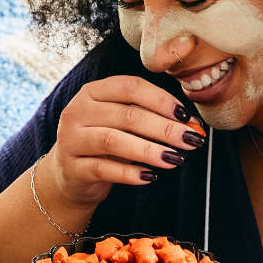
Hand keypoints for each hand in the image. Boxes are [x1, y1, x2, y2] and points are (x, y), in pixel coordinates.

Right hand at [43, 75, 205, 210]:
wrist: (71, 176)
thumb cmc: (104, 145)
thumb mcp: (122, 125)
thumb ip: (150, 119)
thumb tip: (192, 125)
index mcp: (92, 92)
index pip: (130, 87)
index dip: (161, 99)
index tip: (186, 116)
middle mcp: (77, 111)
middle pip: (126, 115)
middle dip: (164, 128)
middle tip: (191, 140)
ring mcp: (70, 140)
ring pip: (113, 141)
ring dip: (149, 150)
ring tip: (175, 159)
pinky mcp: (72, 168)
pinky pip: (103, 169)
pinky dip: (130, 173)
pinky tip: (150, 176)